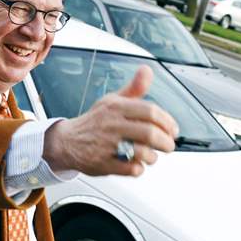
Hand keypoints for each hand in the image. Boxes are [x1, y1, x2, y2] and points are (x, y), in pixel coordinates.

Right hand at [43, 65, 177, 176]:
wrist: (67, 141)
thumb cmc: (95, 121)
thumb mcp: (112, 100)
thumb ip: (134, 88)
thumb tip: (147, 70)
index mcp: (116, 107)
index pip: (150, 111)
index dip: (167, 122)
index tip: (173, 130)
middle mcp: (111, 125)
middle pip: (149, 133)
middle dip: (166, 142)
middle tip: (169, 146)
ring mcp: (107, 145)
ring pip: (142, 153)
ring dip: (153, 157)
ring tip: (152, 155)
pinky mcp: (104, 163)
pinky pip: (131, 169)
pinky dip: (139, 168)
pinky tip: (136, 164)